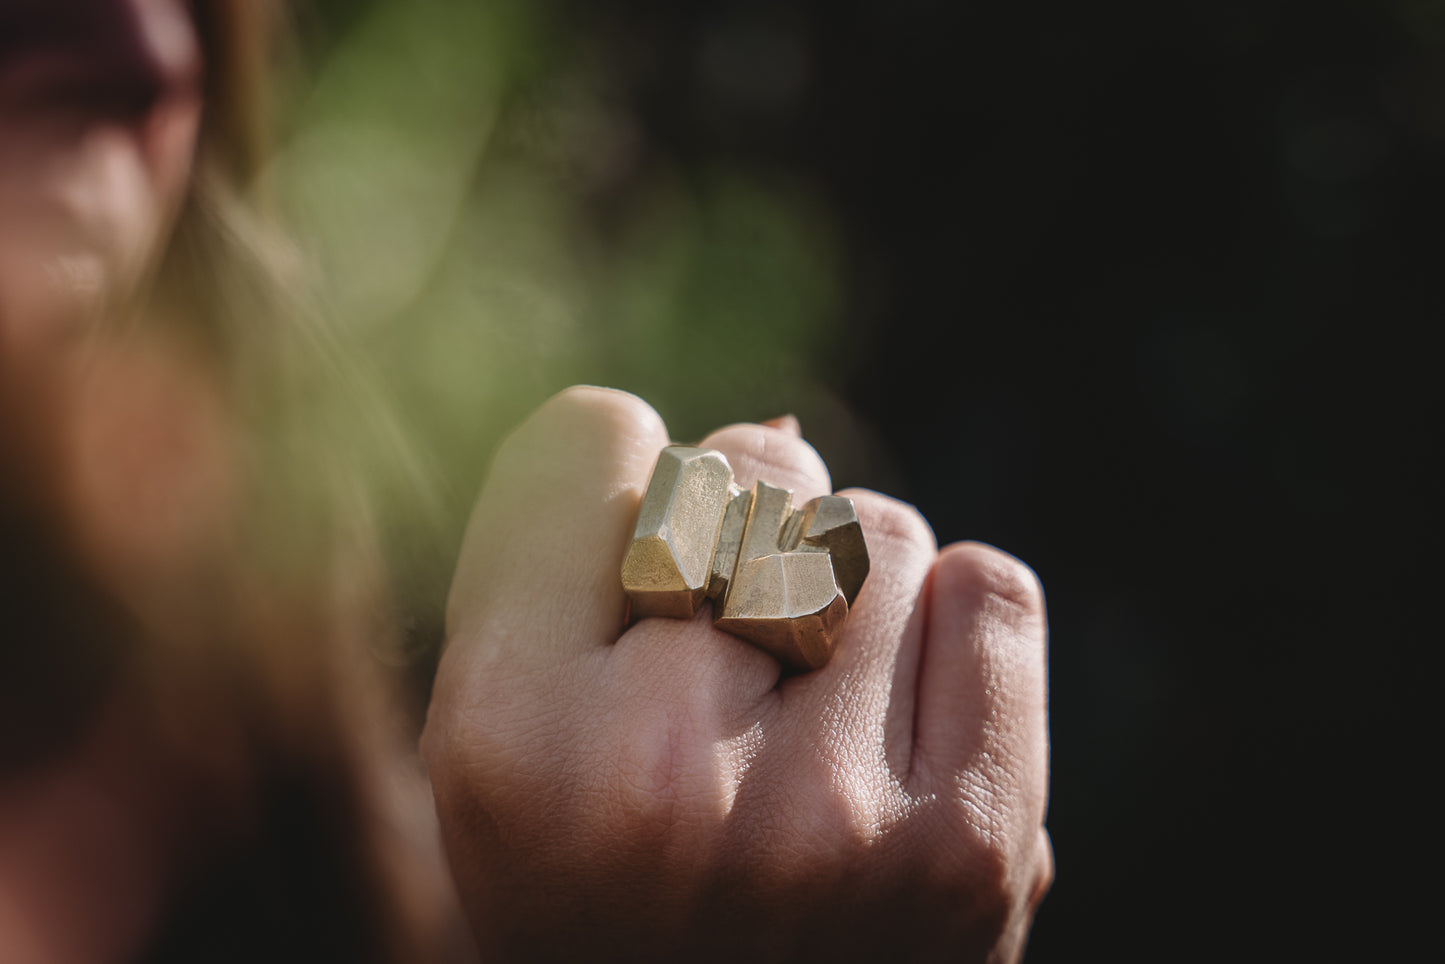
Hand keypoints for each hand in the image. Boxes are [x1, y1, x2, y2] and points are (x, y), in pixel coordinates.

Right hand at [422, 387, 1052, 961]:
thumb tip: (773, 423)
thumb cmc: (603, 881)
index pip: (588, 441)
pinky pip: (989, 590)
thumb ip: (568, 550)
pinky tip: (898, 718)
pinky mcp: (971, 848)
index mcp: (509, 740)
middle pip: (755, 468)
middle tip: (731, 656)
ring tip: (810, 711)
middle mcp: (659, 778)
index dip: (622, 480)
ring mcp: (830, 820)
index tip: (638, 566)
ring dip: (849, 588)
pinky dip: (950, 624)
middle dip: (747, 530)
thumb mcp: (503, 733)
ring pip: (879, 525)